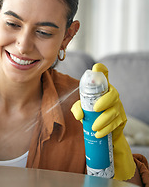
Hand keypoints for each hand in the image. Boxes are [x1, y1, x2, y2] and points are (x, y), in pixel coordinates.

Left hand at [71, 63, 135, 180]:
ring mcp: (118, 107)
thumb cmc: (91, 114)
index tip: (96, 67)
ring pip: (114, 111)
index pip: (104, 75)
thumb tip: (80, 115)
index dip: (101, 70)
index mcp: (102, 89)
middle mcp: (112, 95)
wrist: (103, 131)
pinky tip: (98, 133)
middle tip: (94, 109)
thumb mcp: (82, 109)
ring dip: (103, 120)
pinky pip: (115, 123)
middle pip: (113, 94)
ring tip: (94, 128)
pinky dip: (106, 129)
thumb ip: (77, 108)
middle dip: (105, 101)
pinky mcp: (122, 119)